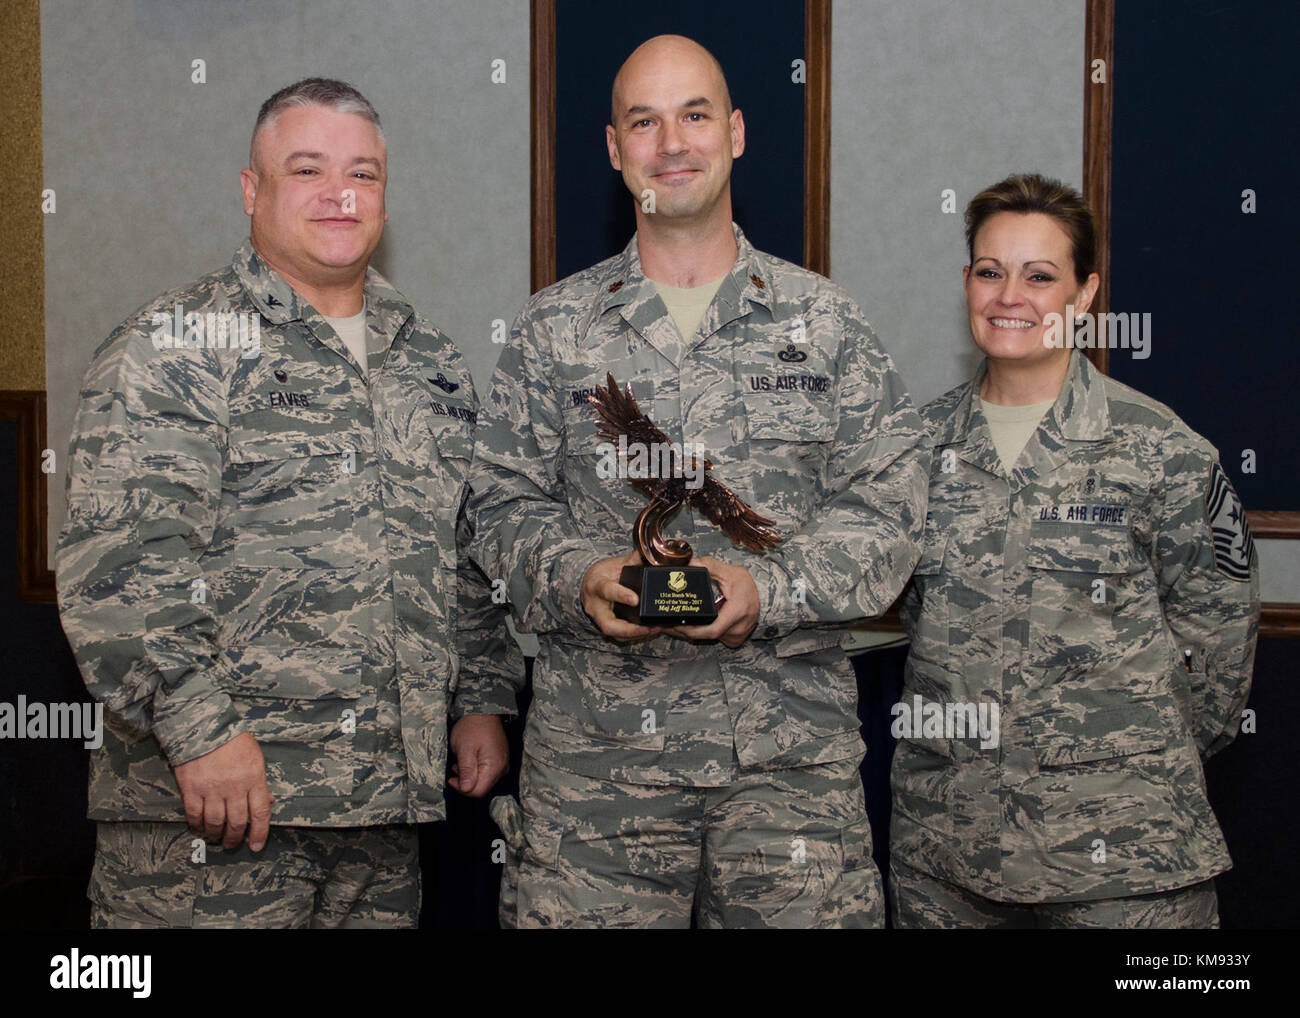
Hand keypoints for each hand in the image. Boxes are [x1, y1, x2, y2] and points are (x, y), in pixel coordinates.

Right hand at [172, 732, 271, 851]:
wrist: (204, 726)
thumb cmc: (233, 741)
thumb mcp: (255, 757)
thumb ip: (260, 782)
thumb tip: (267, 803)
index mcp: (253, 778)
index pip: (260, 813)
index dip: (260, 833)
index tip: (257, 846)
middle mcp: (234, 787)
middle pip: (237, 822)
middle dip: (235, 838)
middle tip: (232, 844)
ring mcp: (211, 789)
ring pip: (215, 823)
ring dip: (216, 834)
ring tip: (216, 837)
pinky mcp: (191, 788)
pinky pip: (194, 815)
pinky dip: (197, 824)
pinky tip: (199, 827)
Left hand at [449, 714, 508, 796]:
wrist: (483, 711)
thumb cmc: (472, 727)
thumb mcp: (464, 749)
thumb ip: (466, 771)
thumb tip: (466, 789)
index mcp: (494, 766)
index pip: (478, 791)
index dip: (462, 789)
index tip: (451, 779)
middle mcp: (502, 768)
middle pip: (482, 788)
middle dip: (465, 783)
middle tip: (455, 768)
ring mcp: (503, 764)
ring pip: (484, 781)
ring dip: (470, 777)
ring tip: (460, 762)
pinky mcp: (500, 761)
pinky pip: (488, 774)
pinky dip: (476, 771)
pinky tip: (469, 761)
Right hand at [579, 549, 662, 641]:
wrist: (589, 584)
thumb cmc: (603, 574)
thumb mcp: (616, 563)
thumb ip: (634, 560)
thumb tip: (654, 553)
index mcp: (597, 585)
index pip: (606, 590)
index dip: (620, 596)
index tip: (635, 600)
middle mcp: (596, 607)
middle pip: (608, 625)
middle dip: (630, 629)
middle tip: (649, 627)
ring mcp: (600, 620)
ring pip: (615, 634)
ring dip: (636, 634)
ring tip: (655, 629)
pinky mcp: (607, 627)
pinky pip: (620, 636)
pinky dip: (635, 635)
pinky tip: (651, 630)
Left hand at [663, 556, 759, 648]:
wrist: (763, 596)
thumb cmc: (747, 585)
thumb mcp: (731, 572)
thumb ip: (710, 566)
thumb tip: (691, 562)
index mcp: (737, 611)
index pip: (713, 630)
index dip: (693, 631)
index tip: (677, 625)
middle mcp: (738, 627)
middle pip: (706, 635)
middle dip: (685, 632)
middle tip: (666, 625)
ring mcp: (737, 636)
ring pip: (709, 638)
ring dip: (692, 633)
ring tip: (673, 625)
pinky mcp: (735, 639)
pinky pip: (714, 639)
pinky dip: (702, 633)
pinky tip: (690, 627)